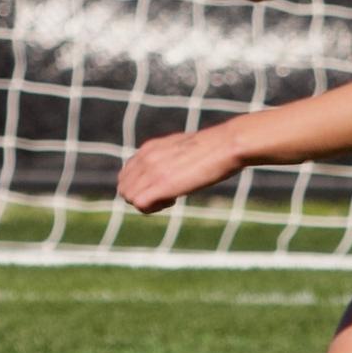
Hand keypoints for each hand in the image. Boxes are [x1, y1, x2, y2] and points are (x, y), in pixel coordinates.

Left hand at [117, 124, 243, 215]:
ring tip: (171, 197)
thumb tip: (173, 169)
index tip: (164, 186)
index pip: (127, 175)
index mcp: (148, 148)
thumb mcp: (183, 148)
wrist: (226, 144)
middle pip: (125, 188)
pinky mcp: (161, 184)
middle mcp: (145, 157)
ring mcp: (151, 170)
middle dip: (141, 196)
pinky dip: (153, 208)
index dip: (142, 186)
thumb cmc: (213, 148)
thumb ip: (169, 157)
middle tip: (166, 195)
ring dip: (148, 203)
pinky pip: (139, 204)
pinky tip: (173, 200)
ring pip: (129, 196)